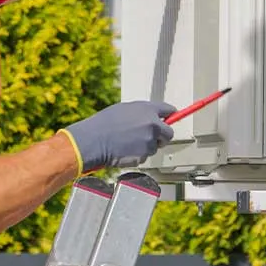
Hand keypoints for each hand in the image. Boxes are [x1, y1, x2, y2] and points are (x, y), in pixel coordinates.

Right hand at [59, 101, 176, 175]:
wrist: (94, 140)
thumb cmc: (104, 123)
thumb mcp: (124, 109)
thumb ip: (141, 112)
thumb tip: (151, 117)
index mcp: (148, 109)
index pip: (169, 110)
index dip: (170, 115)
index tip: (172, 117)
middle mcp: (152, 125)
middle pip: (169, 133)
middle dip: (162, 136)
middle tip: (151, 137)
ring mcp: (150, 141)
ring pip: (155, 146)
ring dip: (146, 146)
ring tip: (129, 142)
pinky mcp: (144, 155)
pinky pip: (145, 156)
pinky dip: (138, 155)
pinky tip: (125, 150)